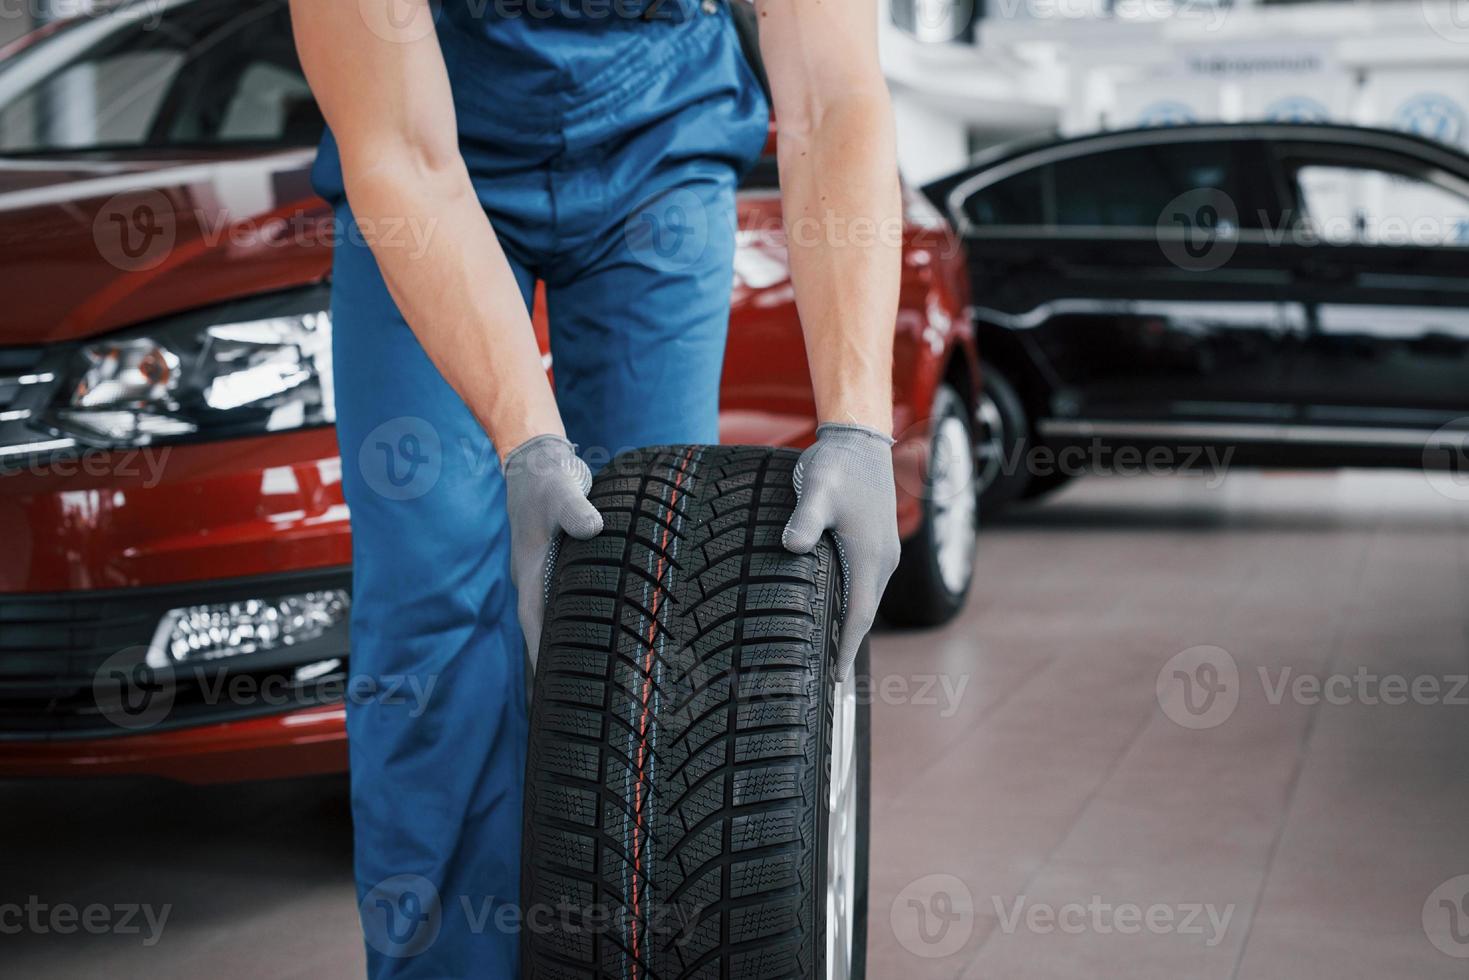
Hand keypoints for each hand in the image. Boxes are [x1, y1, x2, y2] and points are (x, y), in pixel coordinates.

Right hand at [503, 435, 603, 667]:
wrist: (538, 462)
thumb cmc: (547, 479)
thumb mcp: (561, 492)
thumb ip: (576, 510)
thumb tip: (592, 528)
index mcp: (530, 571)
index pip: (536, 624)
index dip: (543, 657)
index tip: (552, 690)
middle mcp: (534, 580)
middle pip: (542, 632)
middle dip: (554, 665)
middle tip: (574, 702)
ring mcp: (545, 575)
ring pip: (554, 620)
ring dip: (566, 647)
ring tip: (588, 684)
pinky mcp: (559, 568)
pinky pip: (567, 604)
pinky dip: (578, 623)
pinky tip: (597, 638)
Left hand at [782, 423, 900, 679]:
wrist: (861, 439)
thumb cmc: (838, 465)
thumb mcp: (817, 489)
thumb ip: (805, 519)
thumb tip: (792, 546)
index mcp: (869, 556)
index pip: (859, 616)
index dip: (846, 649)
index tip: (835, 680)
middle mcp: (881, 560)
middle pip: (864, 614)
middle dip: (846, 646)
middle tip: (827, 679)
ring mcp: (881, 551)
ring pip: (864, 599)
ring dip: (849, 626)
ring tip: (828, 654)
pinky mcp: (876, 542)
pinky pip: (864, 583)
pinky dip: (851, 603)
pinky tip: (834, 610)